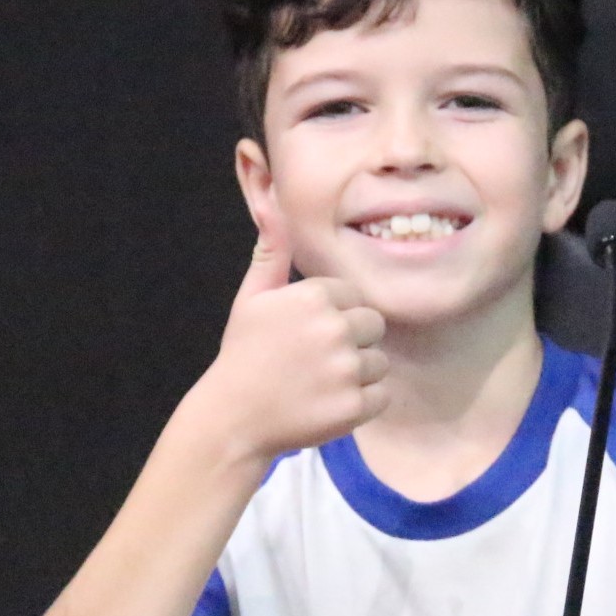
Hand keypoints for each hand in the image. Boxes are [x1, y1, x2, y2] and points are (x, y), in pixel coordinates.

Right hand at [198, 230, 387, 460]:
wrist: (233, 418)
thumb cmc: (244, 354)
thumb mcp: (253, 297)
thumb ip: (271, 250)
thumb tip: (271, 197)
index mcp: (314, 296)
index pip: (354, 298)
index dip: (335, 316)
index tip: (307, 335)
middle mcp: (333, 329)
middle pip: (374, 326)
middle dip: (353, 342)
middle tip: (317, 360)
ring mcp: (345, 369)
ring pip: (380, 362)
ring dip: (358, 374)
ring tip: (321, 382)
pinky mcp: (353, 406)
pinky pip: (381, 396)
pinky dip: (362, 403)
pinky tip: (329, 402)